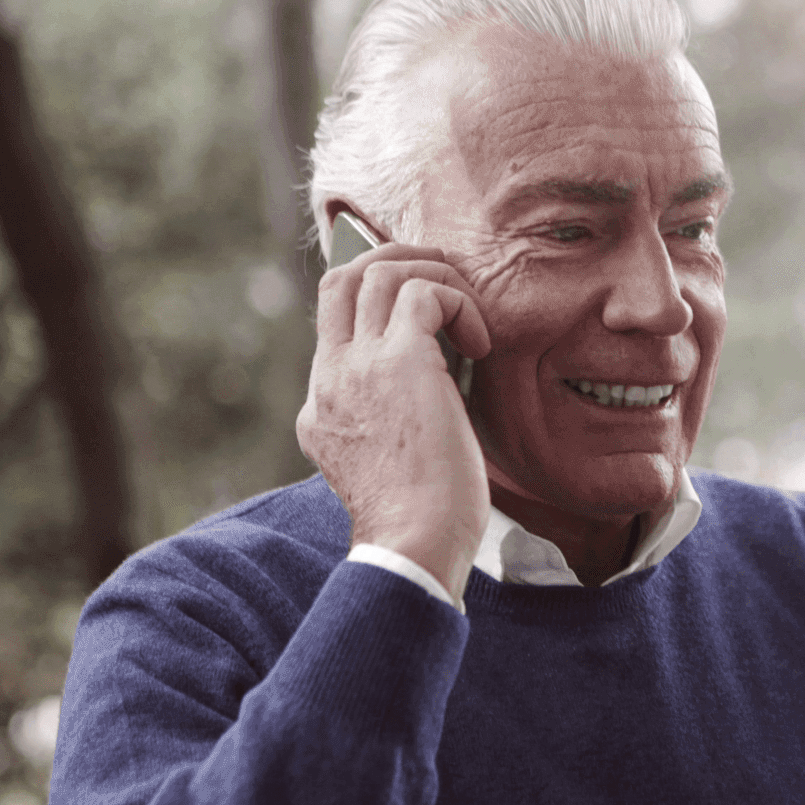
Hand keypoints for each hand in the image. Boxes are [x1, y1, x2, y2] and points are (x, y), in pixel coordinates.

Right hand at [297, 244, 492, 600]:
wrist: (415, 545)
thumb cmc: (421, 520)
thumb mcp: (389, 463)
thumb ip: (393, 420)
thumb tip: (436, 388)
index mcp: (323, 405)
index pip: (334, 323)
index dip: (379, 303)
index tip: (427, 314)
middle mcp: (331, 378)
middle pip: (341, 278)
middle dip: (394, 260)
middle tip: (443, 279)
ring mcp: (358, 366)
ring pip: (379, 271)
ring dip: (435, 276)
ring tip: (470, 313)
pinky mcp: (400, 362)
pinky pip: (424, 293)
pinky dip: (460, 303)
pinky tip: (482, 344)